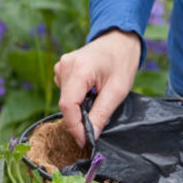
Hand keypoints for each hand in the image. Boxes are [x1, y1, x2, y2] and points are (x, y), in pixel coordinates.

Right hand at [54, 29, 140, 147]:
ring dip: (79, 109)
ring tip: (97, 102)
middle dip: (78, 120)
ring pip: (65, 99)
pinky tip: (91, 93)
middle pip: (65, 103)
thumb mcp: (117, 91)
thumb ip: (101, 114)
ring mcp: (61, 66)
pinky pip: (66, 92)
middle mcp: (65, 66)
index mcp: (79, 69)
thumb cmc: (121, 61)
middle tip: (93, 129)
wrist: (119, 40)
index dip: (74, 127)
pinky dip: (77, 99)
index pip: (68, 105)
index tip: (84, 141)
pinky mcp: (61, 69)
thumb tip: (90, 135)